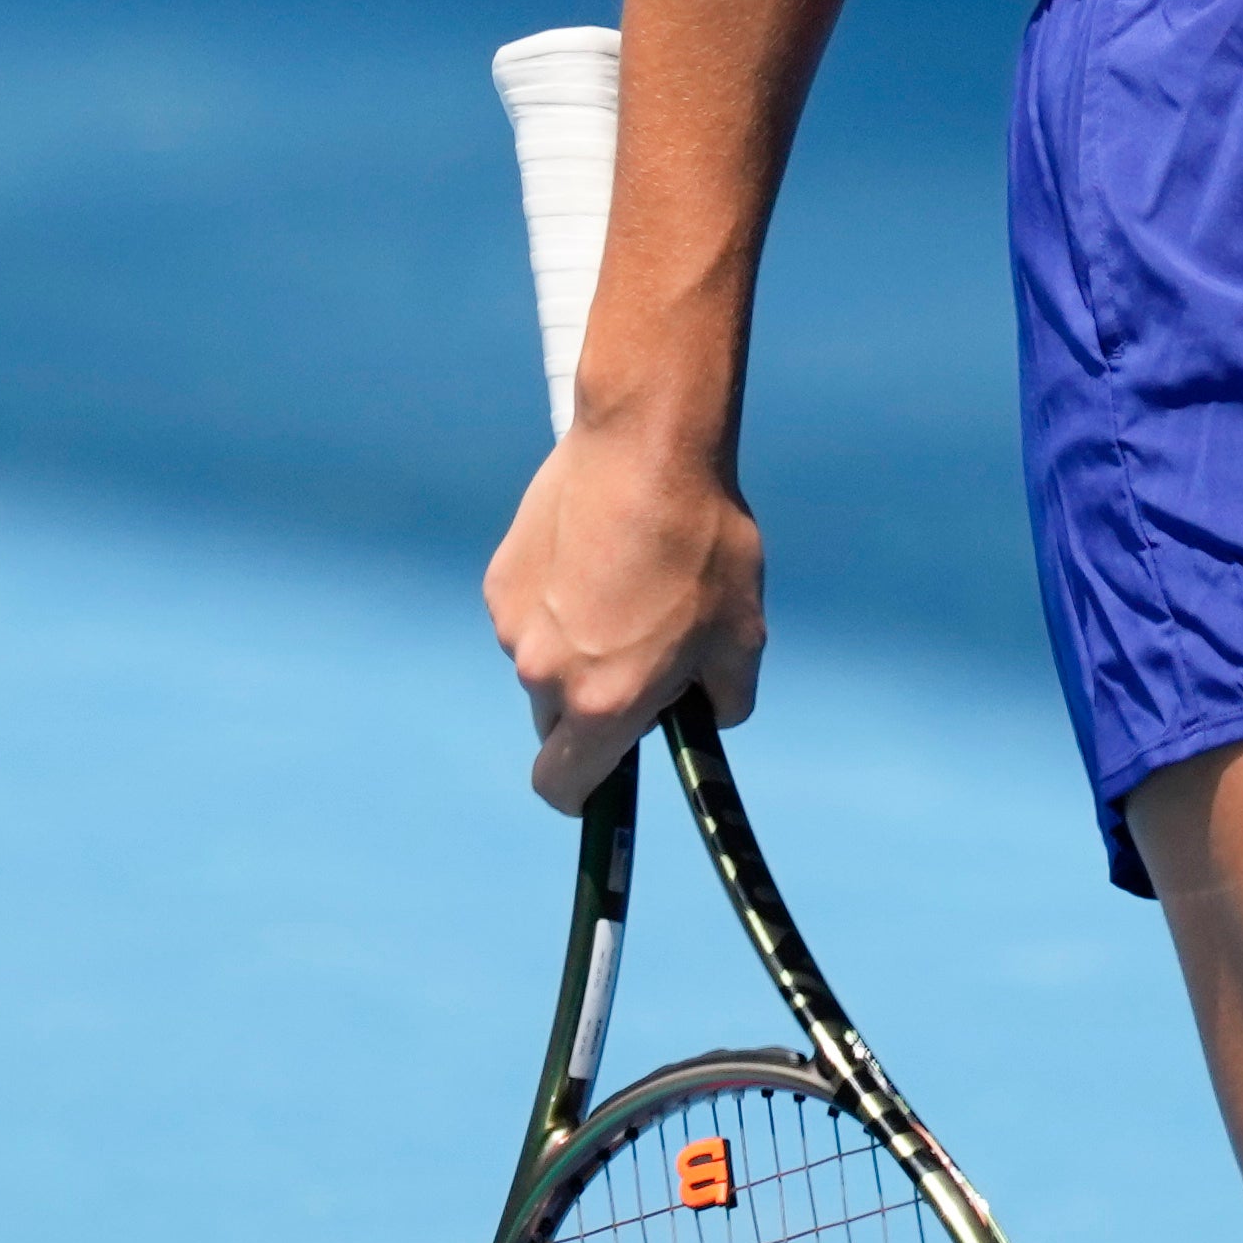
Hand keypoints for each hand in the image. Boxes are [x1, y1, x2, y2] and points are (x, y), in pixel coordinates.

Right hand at [486, 414, 764, 806]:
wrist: (645, 448)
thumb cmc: (703, 543)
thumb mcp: (742, 634)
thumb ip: (724, 698)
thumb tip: (710, 718)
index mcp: (602, 702)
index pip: (563, 786)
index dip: (585, 794)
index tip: (605, 784)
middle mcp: (545, 674)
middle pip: (559, 724)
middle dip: (594, 710)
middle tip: (645, 661)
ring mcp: (515, 627)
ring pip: (544, 665)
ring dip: (578, 649)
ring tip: (632, 586)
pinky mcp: (500, 583)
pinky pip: (530, 615)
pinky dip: (558, 603)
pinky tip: (600, 554)